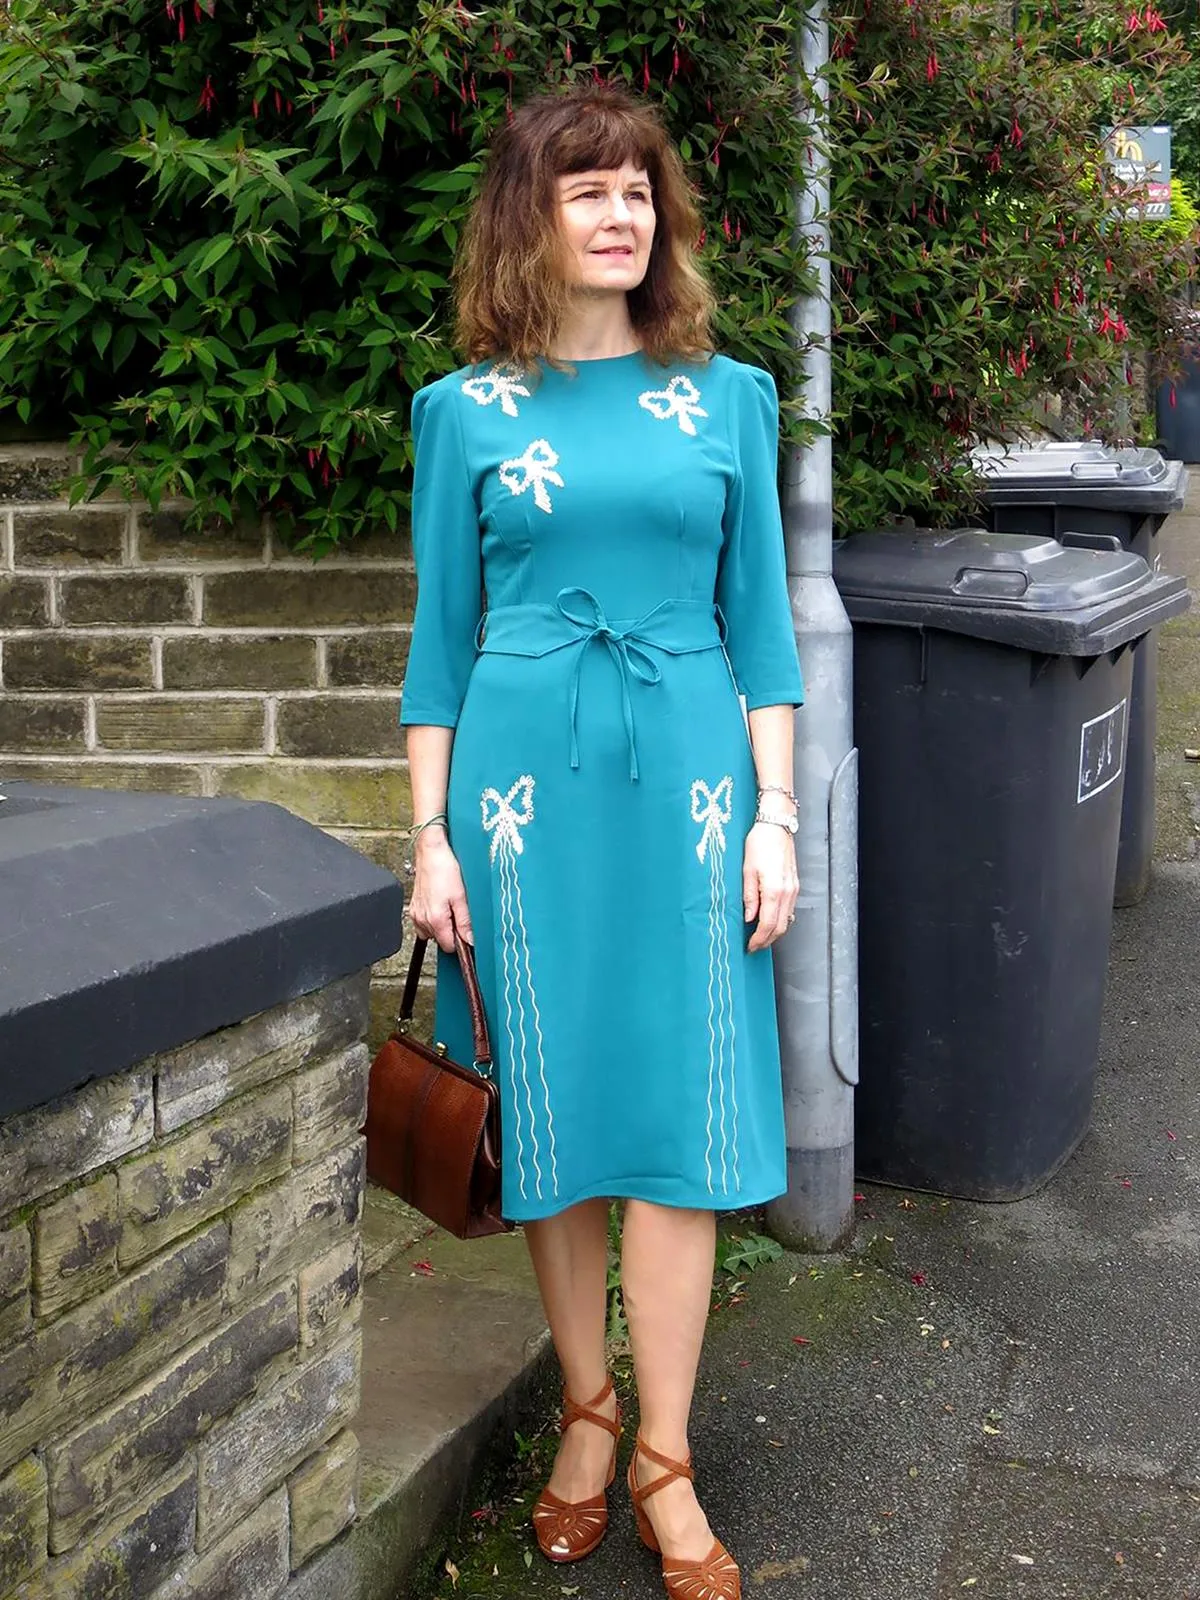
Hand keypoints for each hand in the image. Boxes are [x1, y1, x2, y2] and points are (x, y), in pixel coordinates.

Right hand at [408, 831, 473, 952]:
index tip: (467, 931)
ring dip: (442, 925)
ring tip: (449, 906)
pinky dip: (432, 918)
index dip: (460, 941)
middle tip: (459, 911)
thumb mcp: (461, 896)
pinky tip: (439, 904)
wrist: (431, 852)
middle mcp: (422, 919)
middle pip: (440, 939)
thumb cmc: (445, 869)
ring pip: (431, 932)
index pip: (449, 947)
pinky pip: (423, 922)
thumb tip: (470, 940)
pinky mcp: (413, 907)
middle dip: (451, 931)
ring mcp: (416, 914)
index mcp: (435, 919)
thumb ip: (465, 922)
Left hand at [742, 822, 798, 951]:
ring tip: (760, 936)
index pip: (767, 924)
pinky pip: (789, 909)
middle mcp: (787, 892)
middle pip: (780, 927)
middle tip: (754, 947)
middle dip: (767, 940)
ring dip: (774, 932)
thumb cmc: (760, 843)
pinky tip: (770, 920)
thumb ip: (749, 896)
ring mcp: (793, 889)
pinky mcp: (795, 885)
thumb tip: (748, 917)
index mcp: (774, 890)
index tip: (750, 946)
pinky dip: (780, 920)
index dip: (759, 939)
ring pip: (787, 920)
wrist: (777, 826)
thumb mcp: (747, 870)